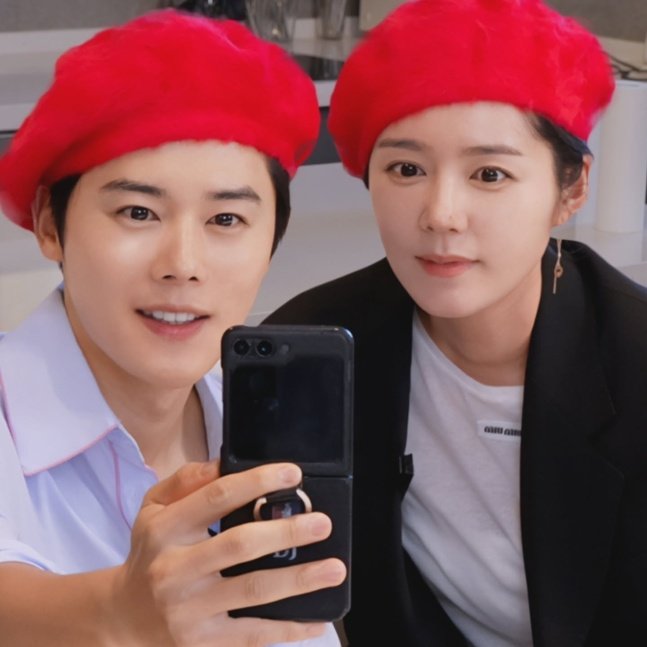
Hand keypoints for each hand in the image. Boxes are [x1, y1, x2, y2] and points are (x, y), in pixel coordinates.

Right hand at [109, 461, 345, 645]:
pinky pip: (251, 636)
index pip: (216, 498)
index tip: (293, 475)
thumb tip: (223, 462)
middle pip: (239, 545)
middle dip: (286, 533)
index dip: (257, 482)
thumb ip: (186, 481)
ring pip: (251, 592)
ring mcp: (188, 610)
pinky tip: (316, 621)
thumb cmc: (151, 551)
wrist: (125, 614)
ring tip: (334, 568)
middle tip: (322, 523)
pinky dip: (287, 629)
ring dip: (298, 580)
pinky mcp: (201, 641)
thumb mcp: (154, 507)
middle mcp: (174, 569)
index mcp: (166, 529)